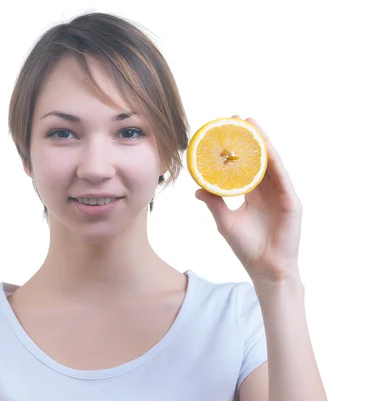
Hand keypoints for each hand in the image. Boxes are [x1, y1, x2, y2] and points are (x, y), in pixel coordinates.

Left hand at [195, 116, 301, 281]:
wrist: (265, 269)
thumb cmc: (246, 248)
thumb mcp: (224, 222)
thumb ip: (213, 203)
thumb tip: (196, 189)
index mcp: (253, 194)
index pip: (244, 165)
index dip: (236, 148)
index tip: (223, 131)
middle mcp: (267, 190)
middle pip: (258, 158)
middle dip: (248, 137)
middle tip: (235, 118)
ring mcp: (281, 194)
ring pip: (271, 162)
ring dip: (261, 141)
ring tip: (249, 123)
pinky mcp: (291, 201)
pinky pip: (281, 176)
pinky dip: (273, 160)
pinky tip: (264, 146)